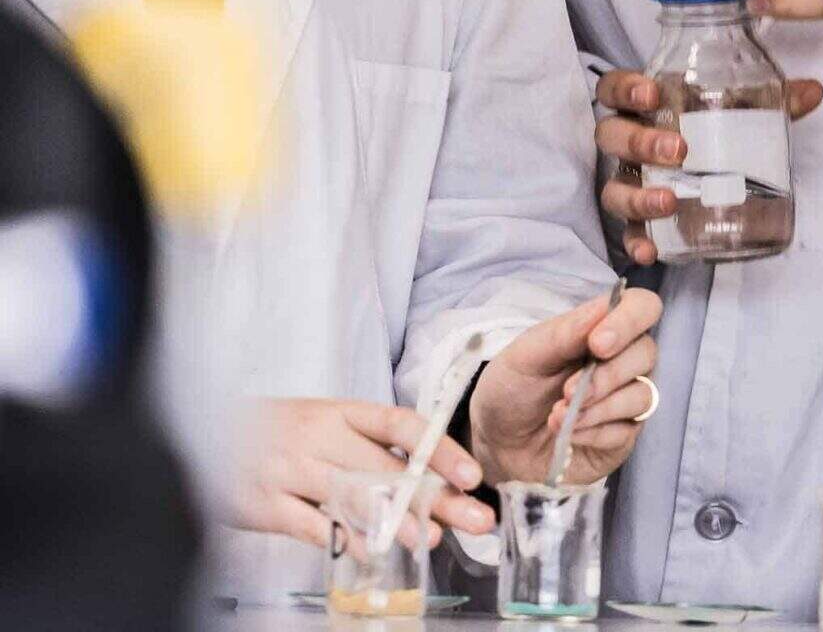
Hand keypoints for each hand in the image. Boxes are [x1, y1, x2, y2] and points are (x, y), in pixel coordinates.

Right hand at [231, 398, 494, 548]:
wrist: (204, 433)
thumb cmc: (282, 431)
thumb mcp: (328, 424)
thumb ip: (374, 451)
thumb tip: (436, 488)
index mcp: (341, 412)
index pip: (401, 424)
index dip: (440, 449)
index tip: (472, 475)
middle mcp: (318, 435)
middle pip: (386, 467)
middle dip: (437, 497)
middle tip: (476, 519)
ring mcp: (290, 469)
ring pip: (354, 495)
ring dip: (398, 521)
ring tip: (432, 539)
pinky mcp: (265, 503)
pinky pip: (314, 525)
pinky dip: (348, 540)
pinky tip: (376, 553)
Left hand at [468, 287, 661, 484]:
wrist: (495, 443)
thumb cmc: (511, 390)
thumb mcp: (525, 356)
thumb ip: (565, 333)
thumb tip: (604, 307)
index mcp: (600, 330)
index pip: (642, 308)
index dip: (630, 320)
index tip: (598, 344)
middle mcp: (621, 361)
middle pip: (646, 353)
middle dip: (607, 375)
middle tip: (568, 391)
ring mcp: (625, 400)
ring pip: (642, 396)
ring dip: (598, 407)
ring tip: (557, 416)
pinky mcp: (622, 436)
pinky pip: (626, 431)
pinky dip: (593, 432)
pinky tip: (568, 433)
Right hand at [594, 70, 822, 264]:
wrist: (706, 173)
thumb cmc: (712, 131)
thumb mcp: (741, 111)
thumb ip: (774, 101)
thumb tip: (814, 91)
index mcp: (644, 108)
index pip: (614, 89)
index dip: (625, 88)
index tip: (652, 94)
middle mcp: (627, 145)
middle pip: (611, 137)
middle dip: (639, 142)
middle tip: (679, 150)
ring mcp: (630, 184)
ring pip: (614, 189)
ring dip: (637, 196)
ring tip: (670, 201)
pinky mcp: (639, 221)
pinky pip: (628, 234)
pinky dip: (635, 243)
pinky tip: (650, 252)